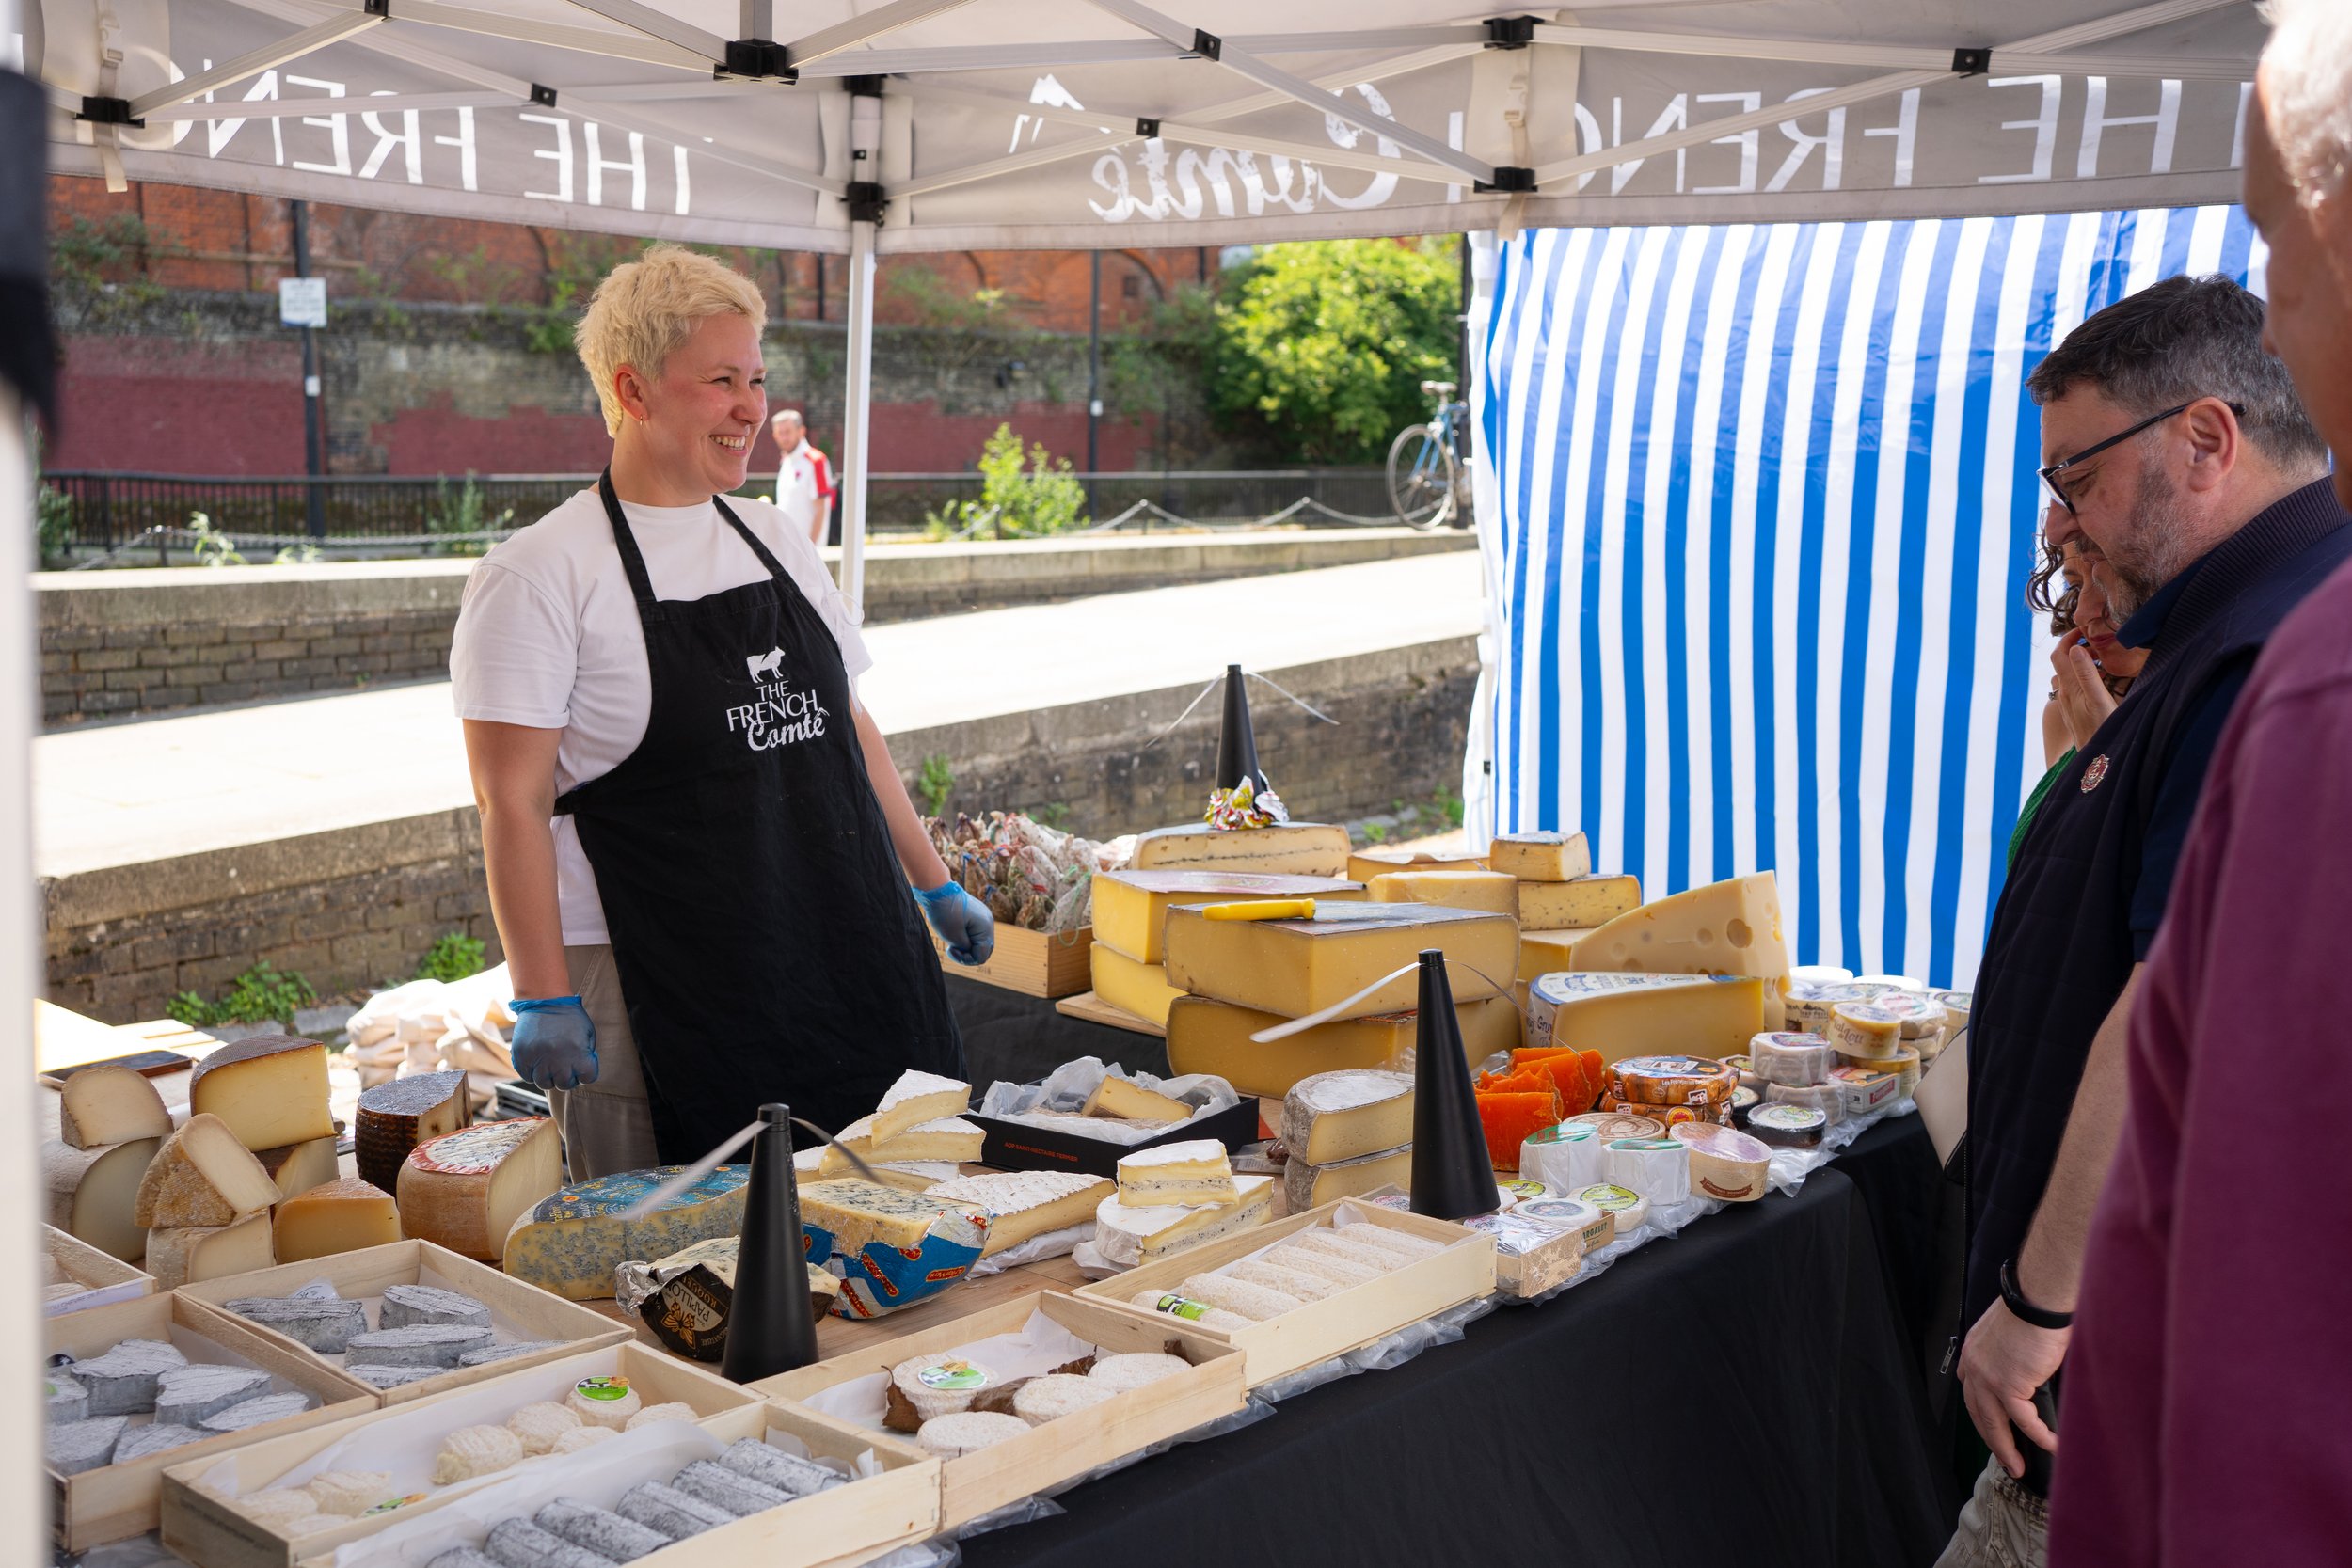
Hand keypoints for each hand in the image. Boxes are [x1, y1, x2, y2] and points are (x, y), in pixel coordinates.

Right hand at [509, 996, 598, 1090]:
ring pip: (544, 1083)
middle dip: (567, 1078)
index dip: (586, 1073)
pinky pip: (526, 1076)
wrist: (544, 999)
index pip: (587, 1078)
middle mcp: (558, 1061)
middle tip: (565, 1068)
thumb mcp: (587, 1033)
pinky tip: (537, 1062)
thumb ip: (587, 1054)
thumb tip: (582, 1072)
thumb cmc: (569, 1016)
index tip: (582, 1067)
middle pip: (564, 1084)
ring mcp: (538, 1060)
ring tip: (550, 1065)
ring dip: (548, 1077)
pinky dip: (532, 1073)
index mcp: (579, 1054)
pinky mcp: (522, 1056)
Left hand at [916, 881, 994, 964]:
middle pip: (984, 950)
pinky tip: (954, 933)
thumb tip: (971, 952)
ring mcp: (983, 918)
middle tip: (952, 949)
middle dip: (968, 954)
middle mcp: (988, 922)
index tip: (951, 950)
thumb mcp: (954, 937)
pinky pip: (975, 933)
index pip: (982, 955)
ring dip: (966, 946)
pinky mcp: (976, 916)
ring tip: (952, 941)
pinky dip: (966, 937)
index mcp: (985, 927)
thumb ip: (966, 949)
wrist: (937, 890)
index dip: (967, 959)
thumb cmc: (944, 913)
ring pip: (979, 942)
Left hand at [1957, 1297, 2067, 1476]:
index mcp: (1974, 1352)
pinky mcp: (2008, 1384)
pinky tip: (2050, 1445)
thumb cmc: (2032, 1309)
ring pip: (1994, 1423)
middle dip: (1991, 1439)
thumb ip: (2011, 1356)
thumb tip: (2029, 1373)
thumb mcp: (2012, 1334)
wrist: (2037, 1299)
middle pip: (1978, 1412)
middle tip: (2004, 1459)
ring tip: (2018, 1467)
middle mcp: (1974, 1365)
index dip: (1981, 1412)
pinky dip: (2038, 1435)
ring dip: (2006, 1449)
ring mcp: (1988, 1377)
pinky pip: (2023, 1419)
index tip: (1991, 1428)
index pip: (1971, 1390)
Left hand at [2051, 635, 2117, 750]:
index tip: (2085, 630)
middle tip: (2099, 644)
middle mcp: (2063, 694)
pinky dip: (2084, 676)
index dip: (2068, 638)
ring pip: (2068, 675)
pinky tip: (2101, 681)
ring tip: (2102, 660)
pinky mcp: (2073, 712)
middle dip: (2076, 648)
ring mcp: (2067, 704)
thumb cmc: (2103, 729)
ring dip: (2081, 663)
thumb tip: (2073, 648)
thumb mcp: (2098, 699)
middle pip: (2061, 663)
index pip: (2059, 654)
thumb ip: (2086, 673)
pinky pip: (2074, 687)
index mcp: (2069, 687)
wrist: (2100, 761)